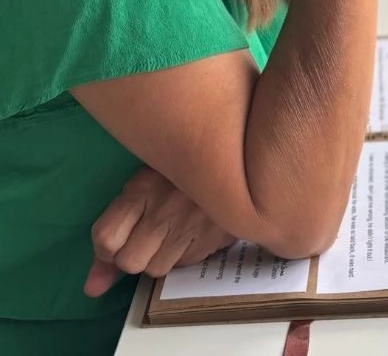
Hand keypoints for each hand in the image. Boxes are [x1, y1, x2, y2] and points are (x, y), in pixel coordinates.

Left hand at [85, 167, 234, 297]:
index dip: (106, 249)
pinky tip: (193, 232)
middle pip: (129, 261)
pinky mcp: (215, 236)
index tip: (119, 241)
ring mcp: (192, 224)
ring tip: (173, 232)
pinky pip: (185, 264)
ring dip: (160, 257)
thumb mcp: (140, 190)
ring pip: (156, 269)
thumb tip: (92, 289)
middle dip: (134, 255)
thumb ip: (113, 236)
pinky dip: (184, 255)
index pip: (105, 238)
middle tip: (149, 235)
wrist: (233, 160)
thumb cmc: (176, 173)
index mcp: (142, 188)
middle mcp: (165, 209)